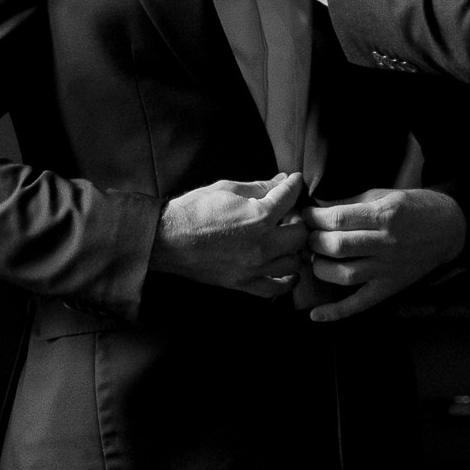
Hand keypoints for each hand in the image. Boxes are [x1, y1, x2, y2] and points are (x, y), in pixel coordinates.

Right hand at [151, 173, 307, 298]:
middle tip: (289, 213)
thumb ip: (260, 186)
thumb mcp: (228, 188)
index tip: (294, 181)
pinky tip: (286, 269)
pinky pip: (276, 288)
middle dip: (299, 220)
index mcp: (259, 217)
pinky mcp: (243, 284)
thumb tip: (282, 181)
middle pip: (301, 234)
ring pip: (294, 262)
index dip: (294, 185)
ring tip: (285, 239)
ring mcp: (254, 268)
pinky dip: (287, 280)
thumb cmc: (194, 210)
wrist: (168, 238)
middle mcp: (262, 245)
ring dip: (294, 249)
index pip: (290, 197)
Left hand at [301, 187, 466, 323]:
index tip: (306, 216)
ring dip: (320, 268)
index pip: (337, 219)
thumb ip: (351, 202)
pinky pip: (361, 303)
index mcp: (384, 215)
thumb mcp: (384, 194)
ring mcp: (388, 268)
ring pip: (343, 275)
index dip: (314, 218)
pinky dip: (337, 312)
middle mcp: (386, 243)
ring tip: (316, 258)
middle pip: (336, 246)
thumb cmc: (415, 207)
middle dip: (313, 241)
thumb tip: (318, 209)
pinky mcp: (391, 286)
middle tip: (308, 236)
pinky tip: (316, 314)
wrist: (450, 228)